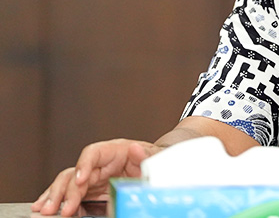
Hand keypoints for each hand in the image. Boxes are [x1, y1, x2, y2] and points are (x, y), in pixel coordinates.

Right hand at [32, 139, 161, 215]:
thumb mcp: (154, 157)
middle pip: (75, 172)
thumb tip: (136, 148)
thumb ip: (145, 156)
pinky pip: (69, 193)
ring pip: (67, 183)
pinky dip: (56, 199)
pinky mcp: (89, 190)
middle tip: (60, 207)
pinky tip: (43, 206)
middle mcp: (98, 163)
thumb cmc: (152, 160)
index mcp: (114, 150)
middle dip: (64, 190)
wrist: (156, 167)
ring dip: (55, 196)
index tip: (80, 180)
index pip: (92, 153)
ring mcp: (91, 177)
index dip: (83, 165)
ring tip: (45, 209)